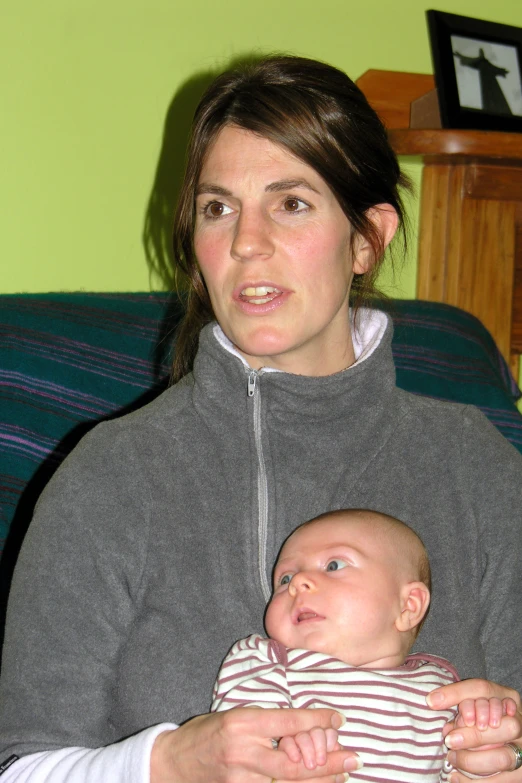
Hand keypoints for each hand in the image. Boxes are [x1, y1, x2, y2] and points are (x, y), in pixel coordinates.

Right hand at [150, 707, 360, 782]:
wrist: (171, 763)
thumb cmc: (205, 734)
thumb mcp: (233, 716)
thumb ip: (264, 723)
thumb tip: (301, 726)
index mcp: (241, 723)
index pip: (287, 721)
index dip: (316, 720)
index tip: (338, 718)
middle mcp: (242, 752)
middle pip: (293, 760)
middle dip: (328, 760)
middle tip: (354, 757)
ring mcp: (240, 779)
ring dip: (319, 780)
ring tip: (343, 774)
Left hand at [427, 679, 521, 779]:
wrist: (504, 740)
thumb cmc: (481, 717)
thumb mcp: (472, 703)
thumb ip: (457, 702)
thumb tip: (433, 705)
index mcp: (507, 697)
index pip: (482, 689)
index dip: (458, 695)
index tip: (433, 704)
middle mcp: (519, 722)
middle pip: (502, 724)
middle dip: (473, 735)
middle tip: (449, 740)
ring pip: (502, 757)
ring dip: (472, 761)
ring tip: (452, 758)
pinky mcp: (519, 774)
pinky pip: (500, 781)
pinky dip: (475, 781)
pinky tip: (456, 777)